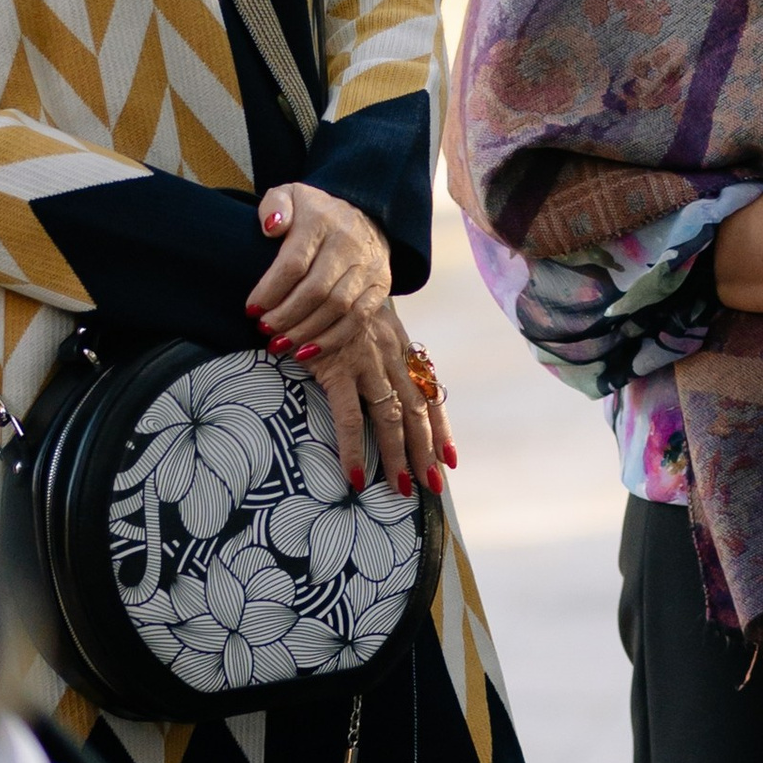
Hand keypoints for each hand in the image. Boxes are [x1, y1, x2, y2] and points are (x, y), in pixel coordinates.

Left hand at [244, 184, 390, 353]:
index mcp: (322, 220)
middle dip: (286, 316)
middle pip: (316, 290)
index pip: (294, 262)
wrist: (366, 213)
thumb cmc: (316, 212)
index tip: (251, 309)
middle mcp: (349, 243)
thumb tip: (272, 228)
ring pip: (337, 308)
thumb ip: (274, 206)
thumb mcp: (291, 195)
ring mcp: (368, 266)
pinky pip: (358, 319)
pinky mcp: (381, 286)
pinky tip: (307, 352)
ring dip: (305, 332)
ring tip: (280, 344)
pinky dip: (331, 340)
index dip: (270, 291)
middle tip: (264, 330)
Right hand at [311, 296, 452, 497]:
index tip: (451, 457)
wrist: (311, 272)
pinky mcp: (337, 367)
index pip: (429, 391)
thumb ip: (378, 349)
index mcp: (399, 346)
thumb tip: (383, 383)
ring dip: (398, 456)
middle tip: (435, 485)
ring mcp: (366, 361)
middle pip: (417, 411)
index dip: (442, 426)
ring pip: (391, 418)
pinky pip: (350, 418)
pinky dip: (354, 449)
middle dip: (427, 450)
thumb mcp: (365, 322)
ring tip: (403, 489)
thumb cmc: (332, 301)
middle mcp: (390, 354)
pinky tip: (355, 476)